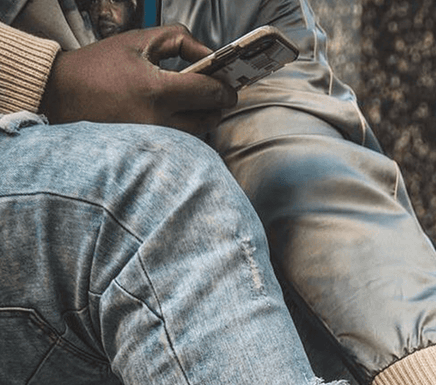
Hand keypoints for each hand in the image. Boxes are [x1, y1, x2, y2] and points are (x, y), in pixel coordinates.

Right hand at [40, 25, 236, 133]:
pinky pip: (180, 143)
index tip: (231, 84)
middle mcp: (158, 122)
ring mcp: (153, 141)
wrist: (63, 94)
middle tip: (218, 92)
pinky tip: (179, 114)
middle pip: (208, 118)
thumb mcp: (140, 41)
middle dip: (218, 105)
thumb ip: (181, 42)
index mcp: (157, 91)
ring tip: (197, 101)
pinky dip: (186, 129)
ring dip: (203, 118)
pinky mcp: (148, 152)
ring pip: (196, 134)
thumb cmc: (100, 65)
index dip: (226, 88)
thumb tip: (211, 55)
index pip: (209, 93)